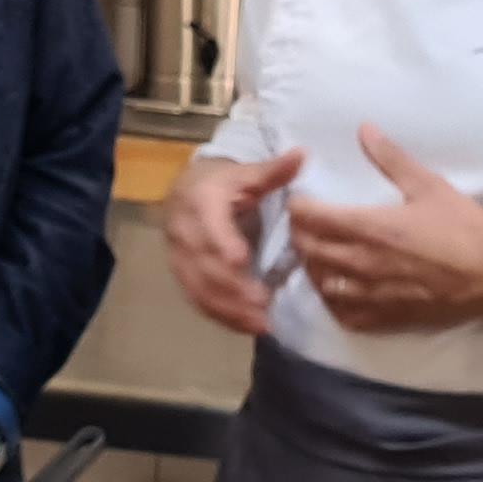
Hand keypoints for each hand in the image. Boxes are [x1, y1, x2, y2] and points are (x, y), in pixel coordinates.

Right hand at [162, 147, 302, 337]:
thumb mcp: (246, 174)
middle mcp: (184, 231)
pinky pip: (198, 300)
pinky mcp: (183, 275)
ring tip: (260, 324)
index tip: (241, 260)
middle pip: (204, 263)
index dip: (222, 242)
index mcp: (201, 202)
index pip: (209, 225)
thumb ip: (273, 171)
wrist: (185, 191)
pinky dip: (221, 316)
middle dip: (232, 286)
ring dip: (228, 308)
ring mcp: (180, 257)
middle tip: (262, 303)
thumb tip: (302, 154)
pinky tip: (248, 327)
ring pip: (199, 287)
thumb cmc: (224, 183)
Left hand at [285, 125, 482, 335]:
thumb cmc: (464, 227)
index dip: (298, 208)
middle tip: (305, 224)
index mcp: (370, 228)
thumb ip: (391, 158)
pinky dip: (334, 301)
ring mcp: (372, 295)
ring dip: (313, 267)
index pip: (311, 219)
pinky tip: (339, 289)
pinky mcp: (386, 317)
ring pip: (321, 284)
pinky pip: (344, 314)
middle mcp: (363, 264)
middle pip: (309, 251)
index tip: (300, 200)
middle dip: (300, 235)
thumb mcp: (428, 185)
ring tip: (319, 254)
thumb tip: (363, 129)